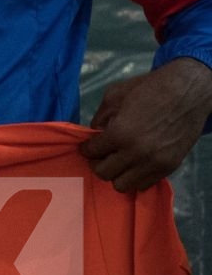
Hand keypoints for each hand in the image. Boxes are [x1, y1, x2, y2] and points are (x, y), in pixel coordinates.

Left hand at [79, 58, 211, 191]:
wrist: (188, 92)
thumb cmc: (149, 89)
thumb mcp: (114, 95)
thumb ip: (100, 118)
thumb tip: (94, 135)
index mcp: (120, 134)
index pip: (91, 152)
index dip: (86, 148)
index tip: (89, 146)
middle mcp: (136, 153)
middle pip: (104, 173)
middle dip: (98, 163)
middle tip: (102, 154)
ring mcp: (154, 163)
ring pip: (123, 185)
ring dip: (117, 173)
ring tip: (119, 160)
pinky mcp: (170, 167)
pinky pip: (144, 184)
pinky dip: (136, 176)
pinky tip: (135, 163)